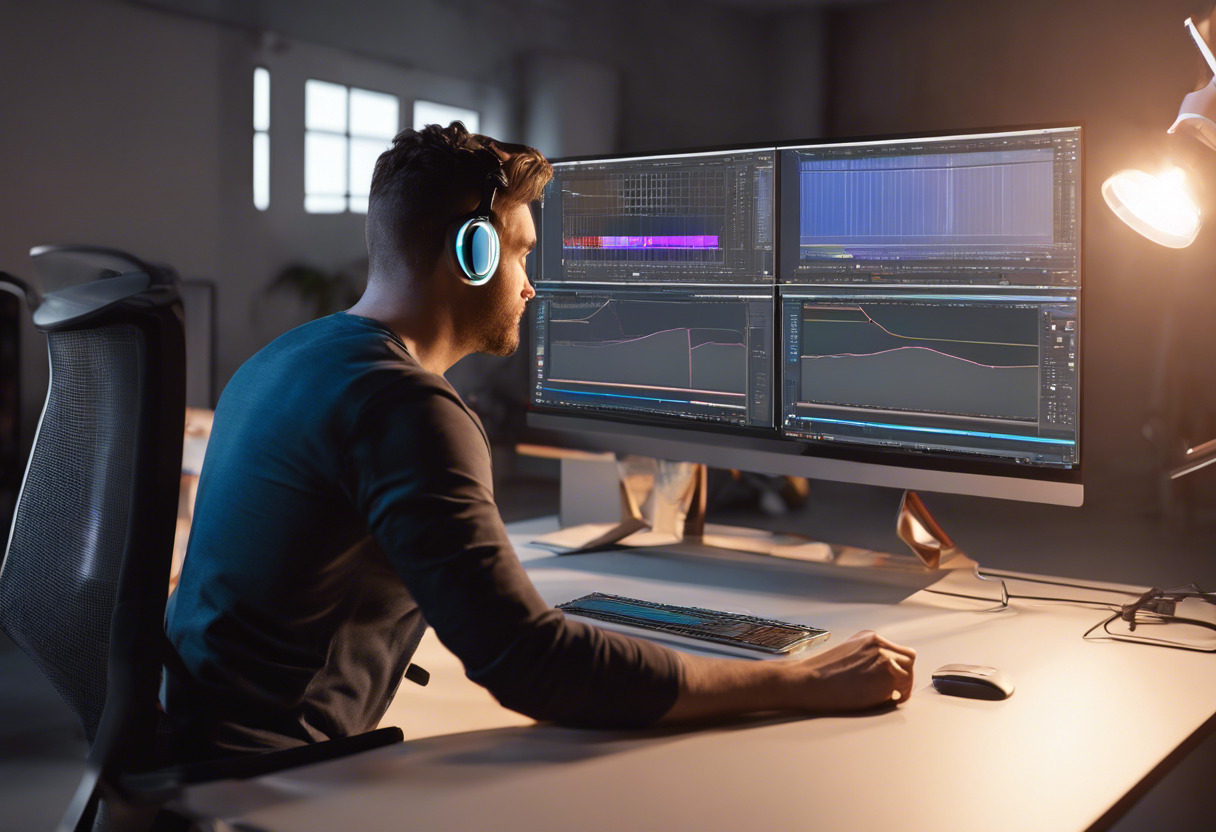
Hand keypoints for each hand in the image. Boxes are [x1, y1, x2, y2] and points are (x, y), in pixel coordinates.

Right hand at [782, 630, 915, 711]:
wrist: (808, 680)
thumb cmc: (821, 673)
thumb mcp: (847, 652)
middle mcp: (879, 644)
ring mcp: (884, 658)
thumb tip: (882, 672)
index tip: (893, 679)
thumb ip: (867, 656)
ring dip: (902, 686)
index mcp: (869, 637)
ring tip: (888, 696)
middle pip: (909, 658)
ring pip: (908, 673)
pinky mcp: (887, 675)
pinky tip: (882, 700)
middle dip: (904, 675)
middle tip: (896, 689)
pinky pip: (903, 689)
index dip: (897, 667)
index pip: (897, 650)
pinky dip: (897, 696)